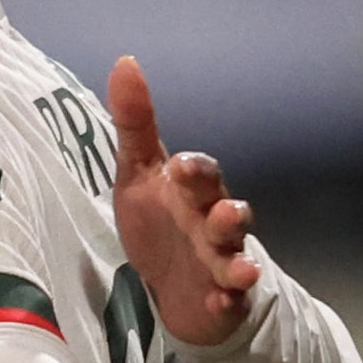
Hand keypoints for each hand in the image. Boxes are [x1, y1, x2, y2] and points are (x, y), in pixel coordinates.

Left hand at [107, 55, 259, 350]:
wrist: (171, 285)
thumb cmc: (158, 222)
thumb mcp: (138, 173)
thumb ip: (135, 123)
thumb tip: (125, 61)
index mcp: (194, 192)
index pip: (203, 174)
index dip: (196, 171)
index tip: (180, 167)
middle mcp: (214, 224)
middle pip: (229, 215)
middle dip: (229, 215)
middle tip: (223, 213)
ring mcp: (222, 262)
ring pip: (236, 258)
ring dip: (237, 262)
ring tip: (238, 270)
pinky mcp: (223, 298)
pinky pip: (230, 300)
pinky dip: (227, 302)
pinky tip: (221, 302)